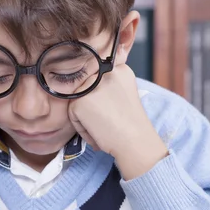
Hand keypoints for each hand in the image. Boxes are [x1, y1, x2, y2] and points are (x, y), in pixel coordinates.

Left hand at [68, 64, 167, 178]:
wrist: (135, 141)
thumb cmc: (132, 123)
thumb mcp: (125, 92)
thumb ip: (109, 84)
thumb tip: (92, 87)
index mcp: (118, 68)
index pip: (97, 78)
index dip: (101, 97)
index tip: (112, 108)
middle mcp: (104, 72)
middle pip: (86, 89)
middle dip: (93, 106)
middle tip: (108, 120)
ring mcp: (90, 85)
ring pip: (78, 101)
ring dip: (86, 117)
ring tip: (104, 126)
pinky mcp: (79, 101)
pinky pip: (73, 115)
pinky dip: (83, 128)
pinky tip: (98, 131)